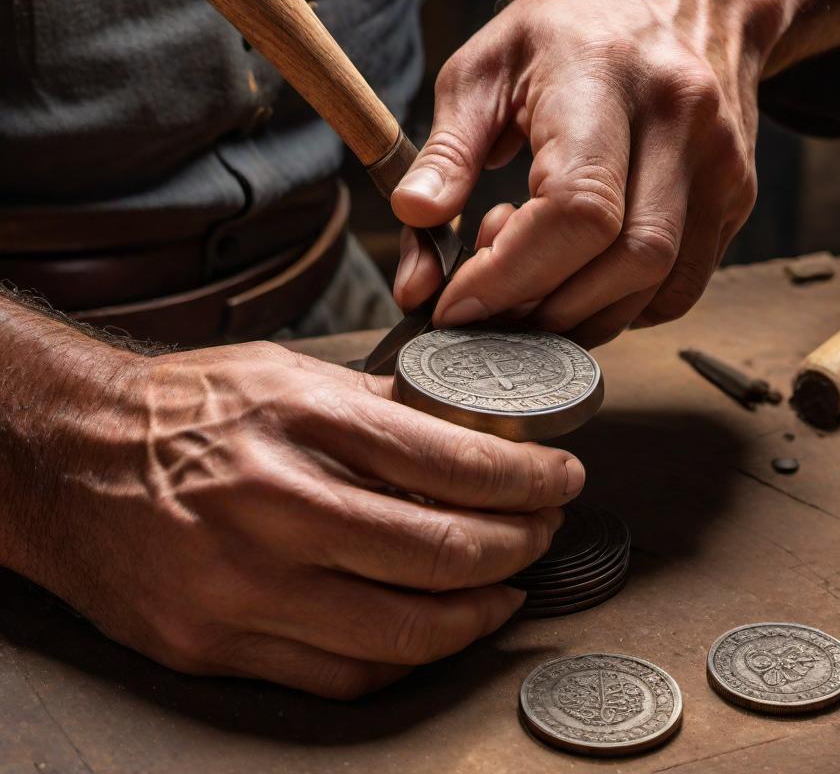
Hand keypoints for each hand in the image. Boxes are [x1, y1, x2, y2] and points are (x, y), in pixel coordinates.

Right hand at [12, 339, 583, 697]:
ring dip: (478, 613)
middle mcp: (272, 507)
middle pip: (438, 552)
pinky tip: (436, 628)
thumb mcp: (283, 373)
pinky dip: (408, 657)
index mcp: (298, 421)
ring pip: (401, 632)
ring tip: (508, 587)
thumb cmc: (182, 408)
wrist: (68, 460)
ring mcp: (241, 587)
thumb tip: (463, 428)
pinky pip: (341, 676)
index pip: (447, 461)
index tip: (560, 479)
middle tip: (543, 532)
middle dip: (518, 545)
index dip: (524, 479)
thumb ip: (376, 405)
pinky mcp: (214, 644)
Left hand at [391, 0, 759, 346]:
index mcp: (605, 76)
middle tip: (484, 304)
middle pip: (627, 261)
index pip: (577, 206)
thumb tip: (413, 221)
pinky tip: (579, 279)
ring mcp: (721, 163)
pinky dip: (622, 309)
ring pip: (659, 288)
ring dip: (580, 316)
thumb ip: (447, 150)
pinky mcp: (737, 196)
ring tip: (529, 280)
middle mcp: (681, 121)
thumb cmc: (572, 28)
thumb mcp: (487, 68)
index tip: (454, 305)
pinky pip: (681, 287)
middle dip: (542, 308)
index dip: (511, 274)